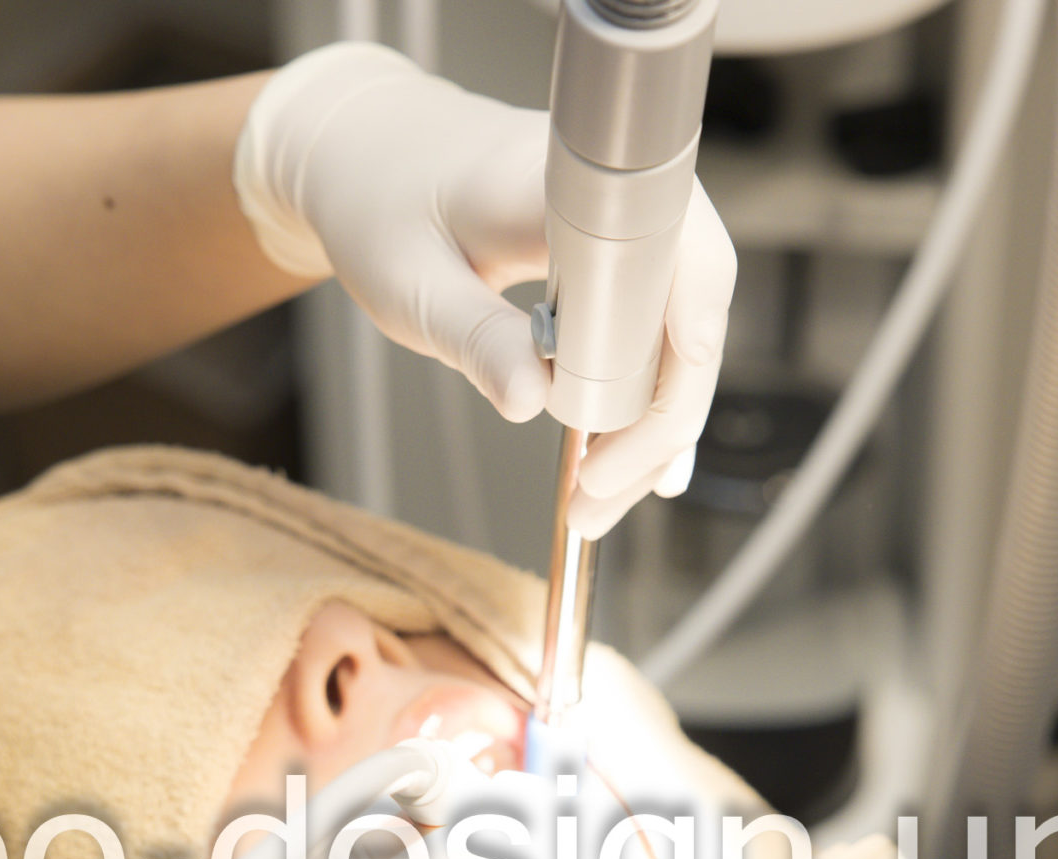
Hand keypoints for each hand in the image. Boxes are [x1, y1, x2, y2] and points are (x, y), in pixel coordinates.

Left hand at [235, 43, 735, 535]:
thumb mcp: (410, 283)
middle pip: (688, 311)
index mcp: (566, 179)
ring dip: (650, 426)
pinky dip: (639, 403)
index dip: (675, 340)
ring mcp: (626, 232)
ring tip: (598, 503)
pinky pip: (653, 337)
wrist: (369, 156)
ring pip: (678, 337)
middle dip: (659, 416)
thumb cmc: (380, 203)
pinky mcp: (619, 266)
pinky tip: (630, 465)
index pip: (669, 252)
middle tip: (600, 494)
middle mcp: (617, 197)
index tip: (637, 424)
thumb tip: (532, 403)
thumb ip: (474, 337)